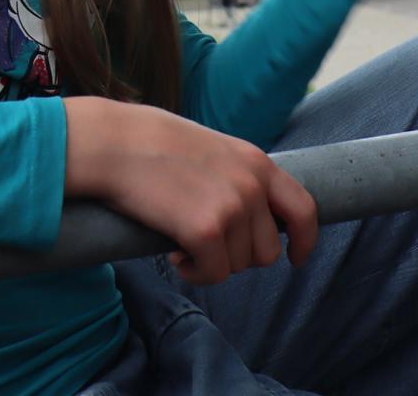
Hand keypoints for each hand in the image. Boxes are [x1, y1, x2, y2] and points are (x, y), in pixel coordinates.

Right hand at [65, 98, 316, 285]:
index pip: (304, 209)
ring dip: (213, 263)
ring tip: (183, 243)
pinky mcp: (206, 231)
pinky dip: (195, 273)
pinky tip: (175, 255)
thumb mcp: (210, 148)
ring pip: (239, 266)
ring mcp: (231, 208)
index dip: (305, 240)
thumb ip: (237, 175)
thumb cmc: (149, 143)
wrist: (112, 143)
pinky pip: (214, 274)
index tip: (295, 257)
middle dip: (238, 256)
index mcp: (256, 162)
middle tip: (206, 244)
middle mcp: (251, 185)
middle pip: (267, 250)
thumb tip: (249, 215)